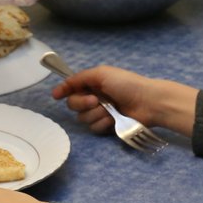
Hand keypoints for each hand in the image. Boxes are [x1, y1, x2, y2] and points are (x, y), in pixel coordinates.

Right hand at [51, 64, 195, 136]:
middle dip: (82, 103)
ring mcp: (100, 113)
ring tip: (109, 110)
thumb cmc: (126, 84)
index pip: (72, 87)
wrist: (147, 102)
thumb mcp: (102, 74)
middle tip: (95, 100)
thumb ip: (81, 77)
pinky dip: (102, 123)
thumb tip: (64, 83)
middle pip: (73, 105)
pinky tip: (112, 120)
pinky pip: (93, 128)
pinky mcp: (106, 126)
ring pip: (83, 118)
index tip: (56, 95)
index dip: (63, 90)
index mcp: (93, 83)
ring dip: (95, 114)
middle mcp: (94, 97)